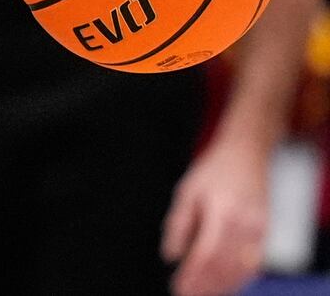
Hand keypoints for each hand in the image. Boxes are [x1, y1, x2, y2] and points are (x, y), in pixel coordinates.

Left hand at [161, 135, 270, 295]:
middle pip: (224, 266)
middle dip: (205, 286)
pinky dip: (239, 277)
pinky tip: (224, 284)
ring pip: (241, 269)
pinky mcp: (265, 232)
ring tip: (202, 293)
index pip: (206, 254)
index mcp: (221, 212)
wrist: (246, 154)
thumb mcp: (186, 191)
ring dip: (221, 285)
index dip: (192, 276)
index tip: (178, 288)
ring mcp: (258, 229)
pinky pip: (253, 263)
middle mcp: (243, 224)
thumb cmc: (213, 171)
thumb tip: (171, 256)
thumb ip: (178, 224)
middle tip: (187, 295)